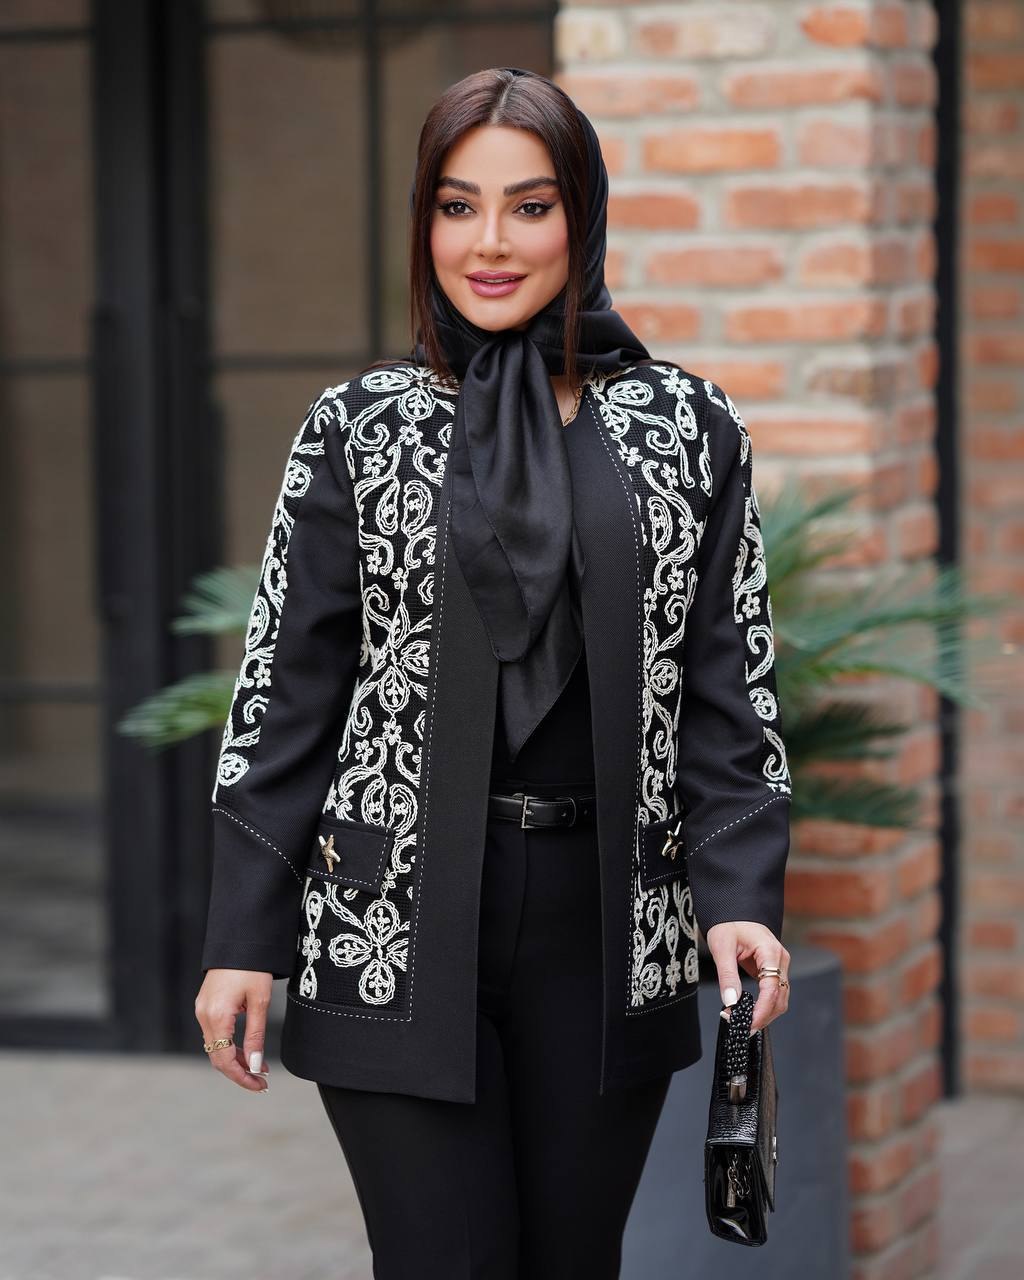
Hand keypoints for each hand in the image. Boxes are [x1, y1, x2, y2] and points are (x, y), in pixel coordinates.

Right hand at [195, 969, 272, 1091]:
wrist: (240, 940)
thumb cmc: (252, 966)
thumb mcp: (260, 1001)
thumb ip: (256, 1035)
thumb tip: (255, 1065)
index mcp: (216, 1016)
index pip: (224, 1060)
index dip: (242, 1077)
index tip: (260, 1085)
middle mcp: (204, 1015)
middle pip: (217, 1057)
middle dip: (239, 1072)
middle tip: (262, 1080)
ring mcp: (202, 1010)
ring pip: (216, 1047)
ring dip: (236, 1059)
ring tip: (259, 1067)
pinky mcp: (206, 1005)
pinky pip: (216, 1034)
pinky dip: (230, 1045)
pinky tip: (247, 1049)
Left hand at [704, 921, 789, 1033]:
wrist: (734, 911)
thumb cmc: (728, 923)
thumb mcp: (722, 947)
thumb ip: (727, 975)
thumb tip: (731, 1002)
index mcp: (770, 951)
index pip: (772, 988)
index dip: (762, 1010)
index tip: (748, 1024)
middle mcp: (780, 959)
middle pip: (780, 997)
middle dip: (763, 1016)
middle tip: (742, 1028)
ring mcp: (780, 965)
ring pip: (780, 998)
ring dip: (765, 1013)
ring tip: (744, 1022)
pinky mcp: (774, 970)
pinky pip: (774, 993)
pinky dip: (764, 1005)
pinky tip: (750, 1012)